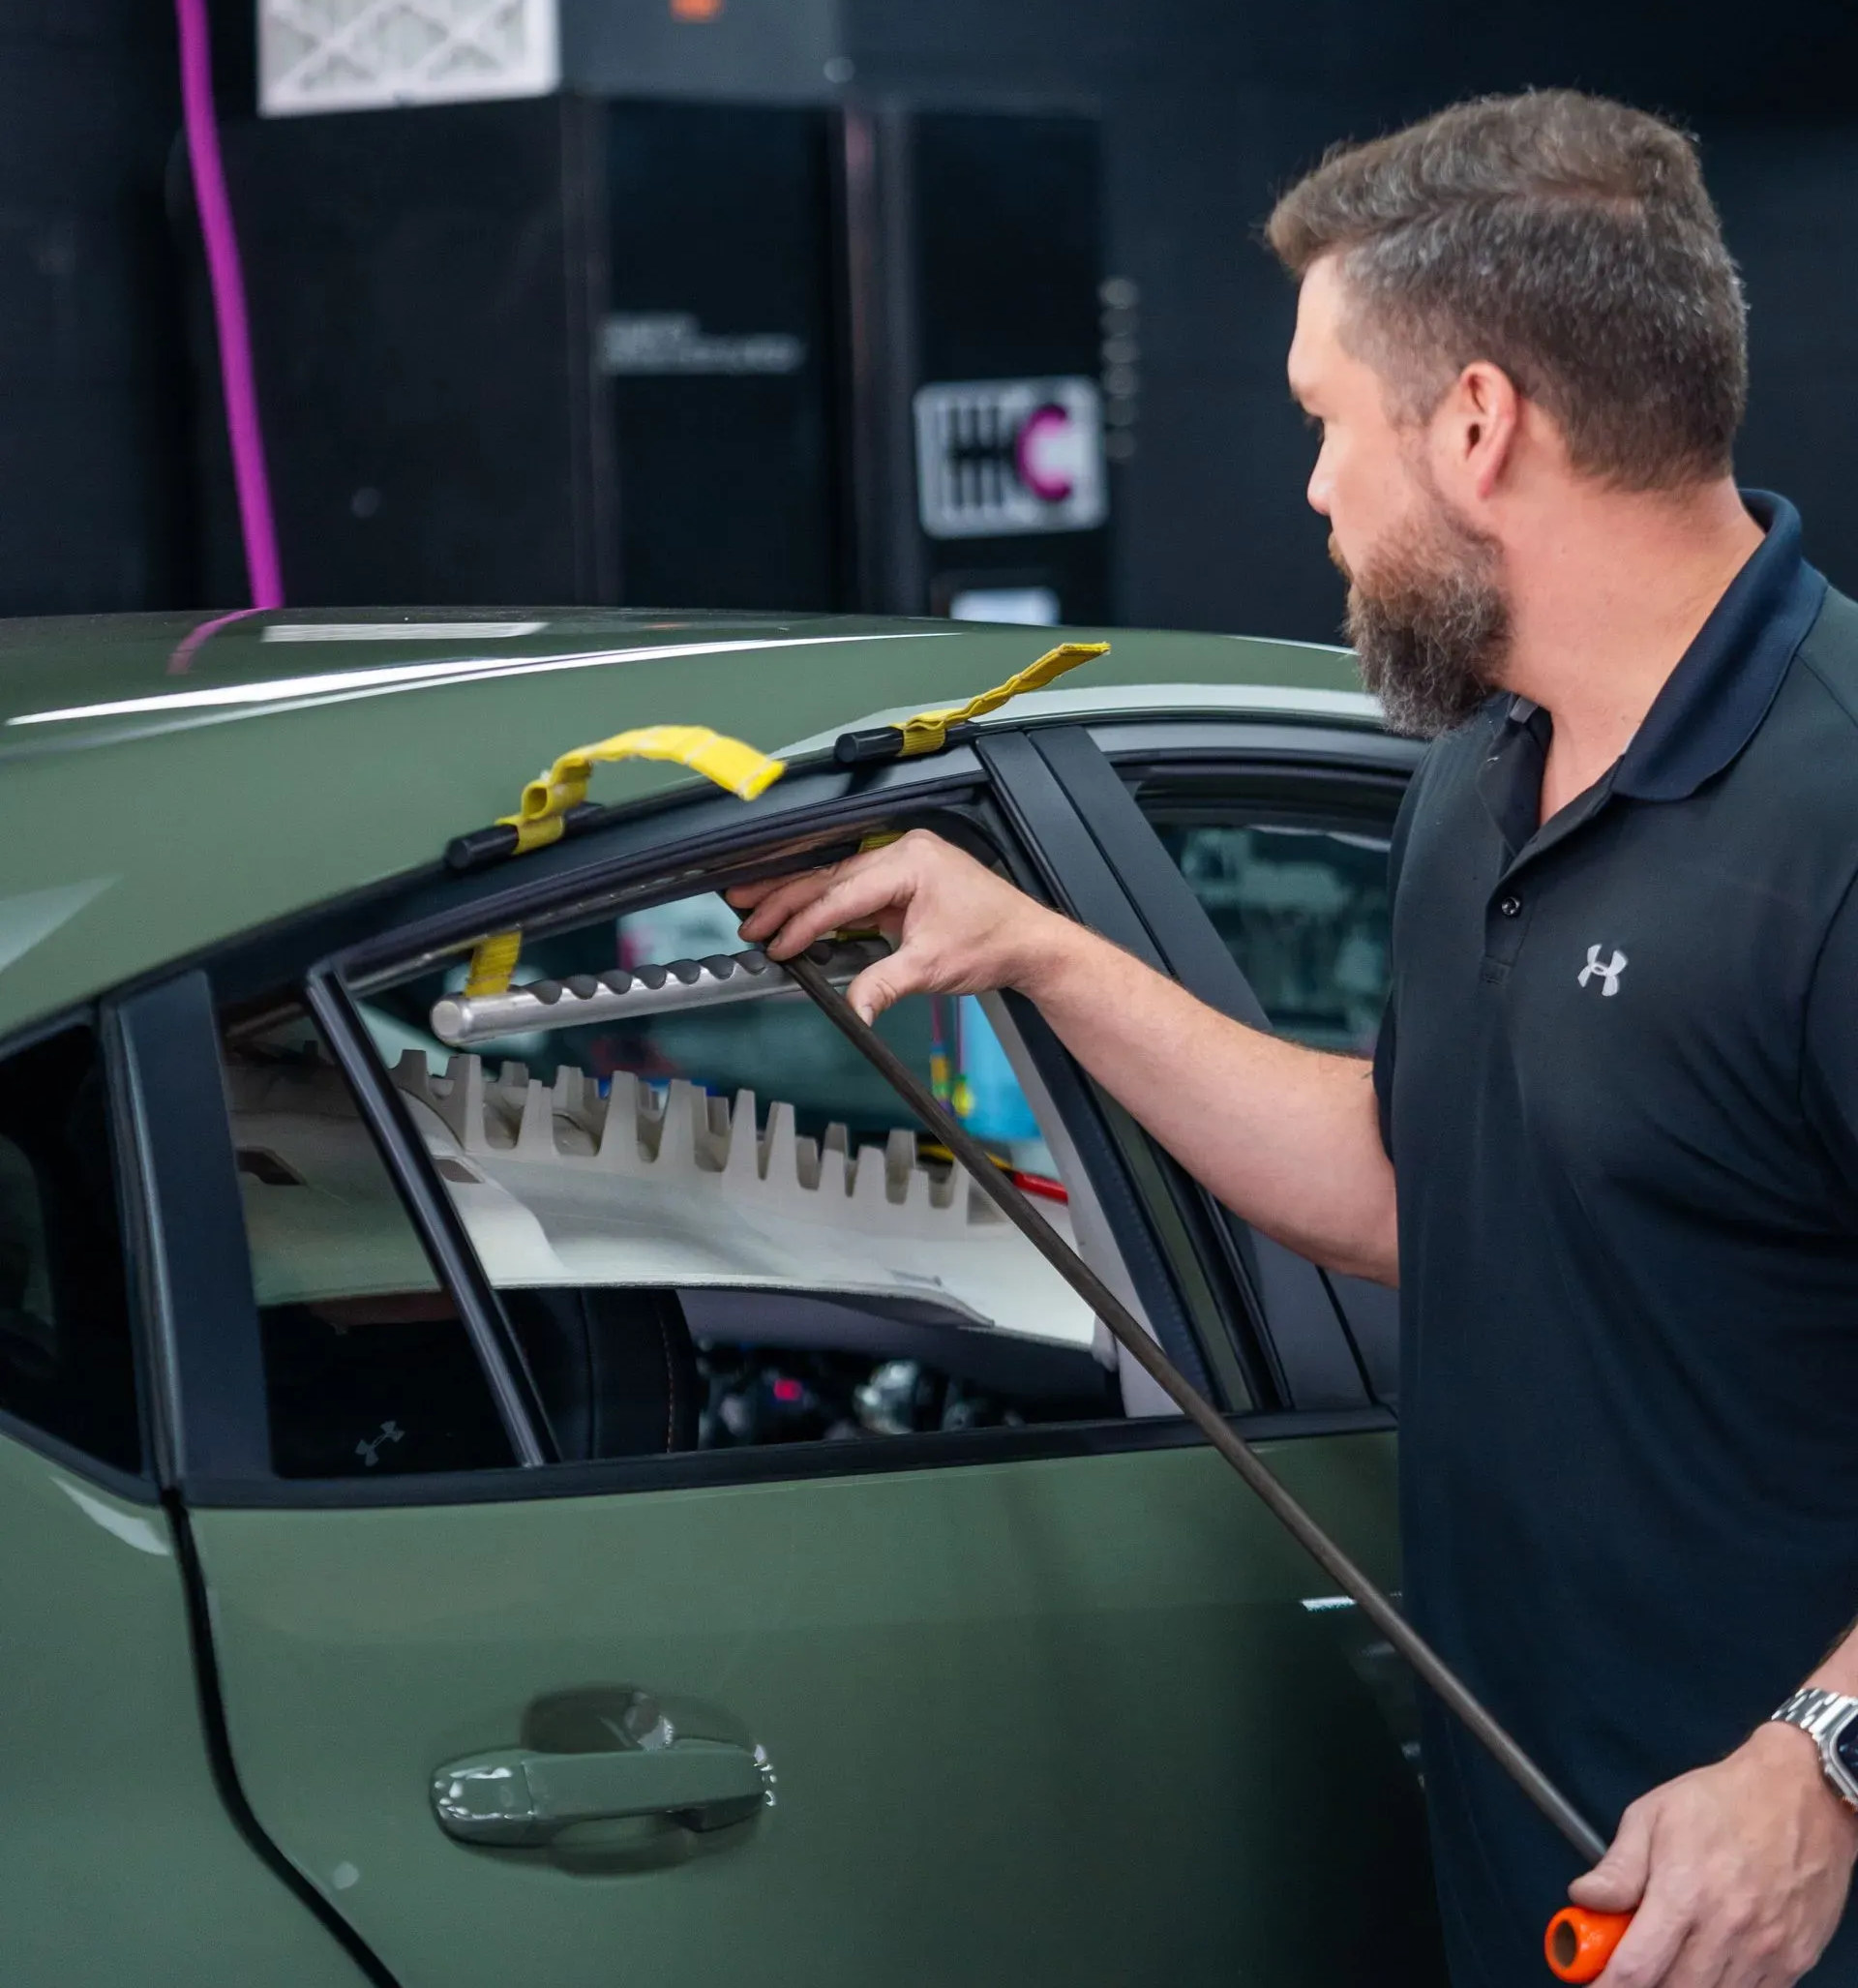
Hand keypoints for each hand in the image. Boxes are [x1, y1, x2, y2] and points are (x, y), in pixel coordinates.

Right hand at [728, 829, 1071, 1022]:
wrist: (1029, 942)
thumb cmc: (993, 943)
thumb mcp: (931, 968)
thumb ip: (883, 985)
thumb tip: (852, 1010)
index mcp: (909, 862)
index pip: (841, 892)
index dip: (804, 920)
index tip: (777, 943)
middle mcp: (903, 852)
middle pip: (830, 876)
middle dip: (784, 898)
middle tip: (745, 913)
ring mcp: (904, 862)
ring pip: (837, 878)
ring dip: (797, 896)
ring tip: (755, 906)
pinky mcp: (905, 878)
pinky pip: (854, 888)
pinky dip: (825, 903)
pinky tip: (797, 913)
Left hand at [1570, 1723, 1857, 1985]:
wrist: (1802, 1795)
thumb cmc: (1724, 1800)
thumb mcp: (1652, 1816)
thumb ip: (1618, 1868)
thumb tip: (1583, 1899)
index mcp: (1684, 1893)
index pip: (1637, 1968)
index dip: (1608, 1986)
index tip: (1594, 1982)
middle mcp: (1727, 1931)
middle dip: (1643, 1986)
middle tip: (1631, 1962)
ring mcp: (1765, 1952)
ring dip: (1682, 1985)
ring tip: (1669, 1953)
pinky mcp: (1794, 1962)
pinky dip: (1722, 1986)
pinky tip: (1708, 1961)